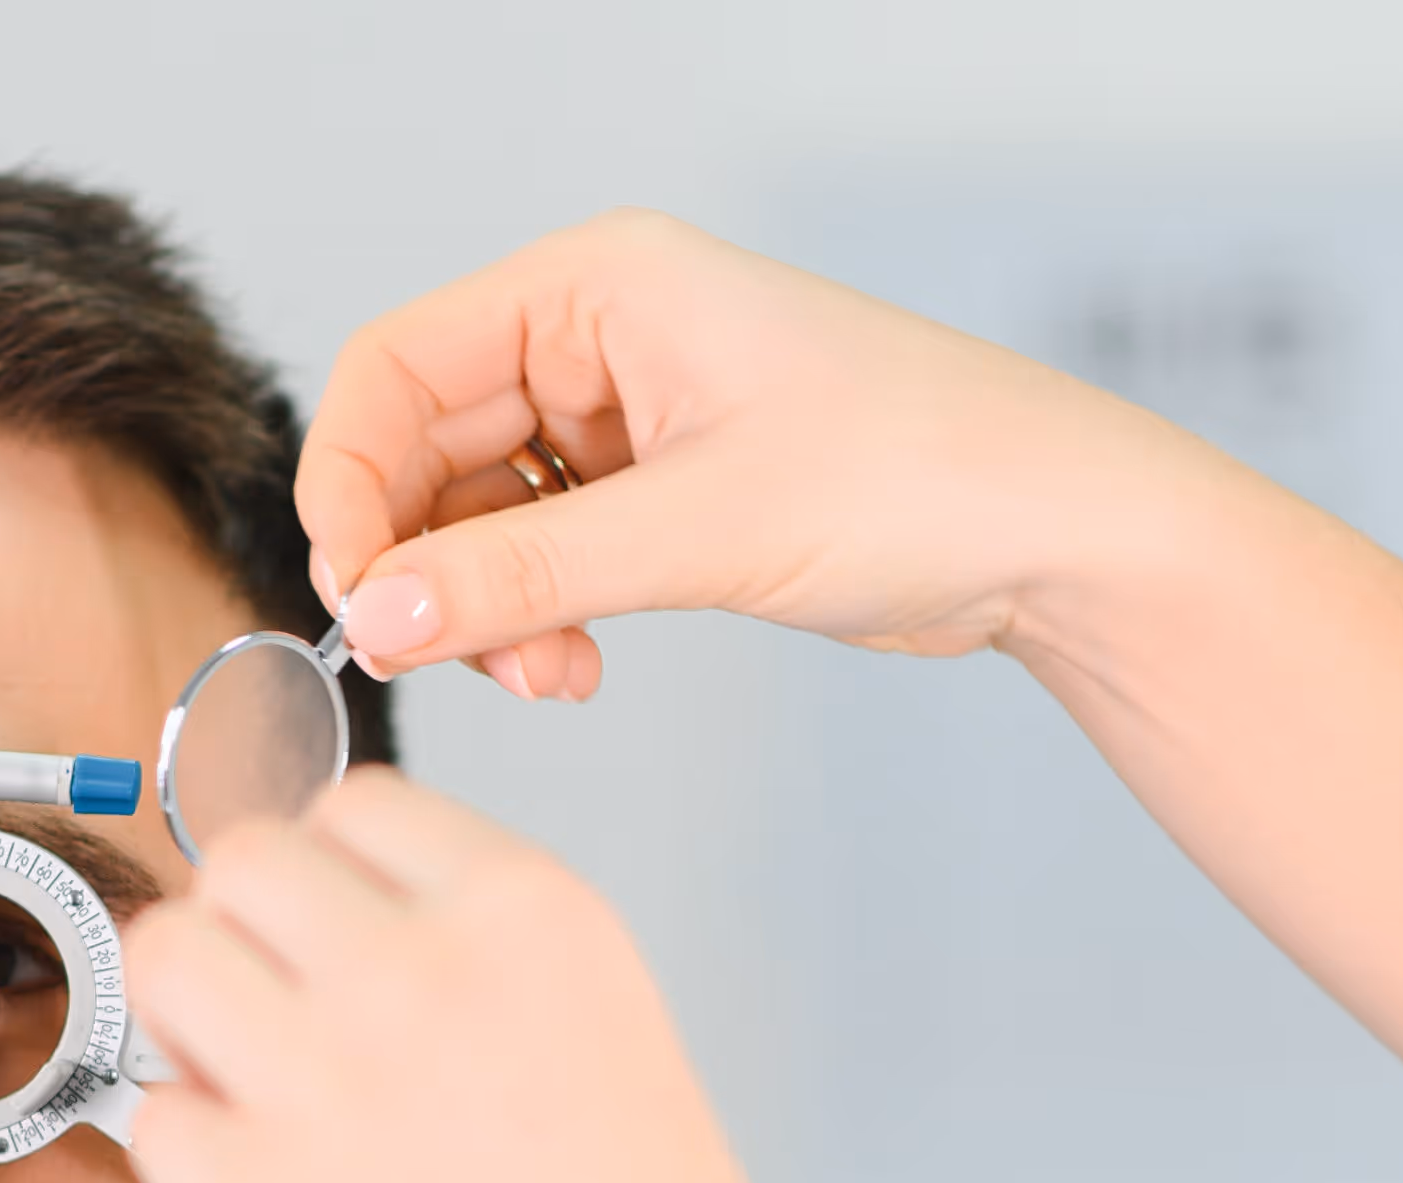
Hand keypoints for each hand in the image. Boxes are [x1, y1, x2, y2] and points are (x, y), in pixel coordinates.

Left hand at [121, 770, 836, 1182]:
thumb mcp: (600, 1030)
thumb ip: (462, 956)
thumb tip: (301, 926)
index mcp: (530, 914)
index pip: (354, 807)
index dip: (332, 889)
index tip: (339, 957)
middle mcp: (424, 972)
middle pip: (241, 863)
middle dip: (249, 939)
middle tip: (287, 1038)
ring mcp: (329, 1084)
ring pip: (165, 959)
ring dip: (195, 1027)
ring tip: (270, 1115)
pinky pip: (154, 1120)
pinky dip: (197, 1167)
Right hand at [301, 211, 1172, 704]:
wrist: (1053, 533)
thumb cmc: (920, 475)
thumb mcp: (701, 532)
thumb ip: (526, 578)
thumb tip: (382, 615)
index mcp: (600, 285)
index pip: (398, 365)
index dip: (349, 481)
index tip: (352, 593)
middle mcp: (602, 335)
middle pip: (425, 449)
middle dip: (426, 565)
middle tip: (443, 658)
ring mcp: (629, 414)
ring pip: (479, 516)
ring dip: (484, 608)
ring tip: (545, 676)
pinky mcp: (662, 490)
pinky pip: (543, 553)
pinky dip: (537, 617)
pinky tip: (575, 666)